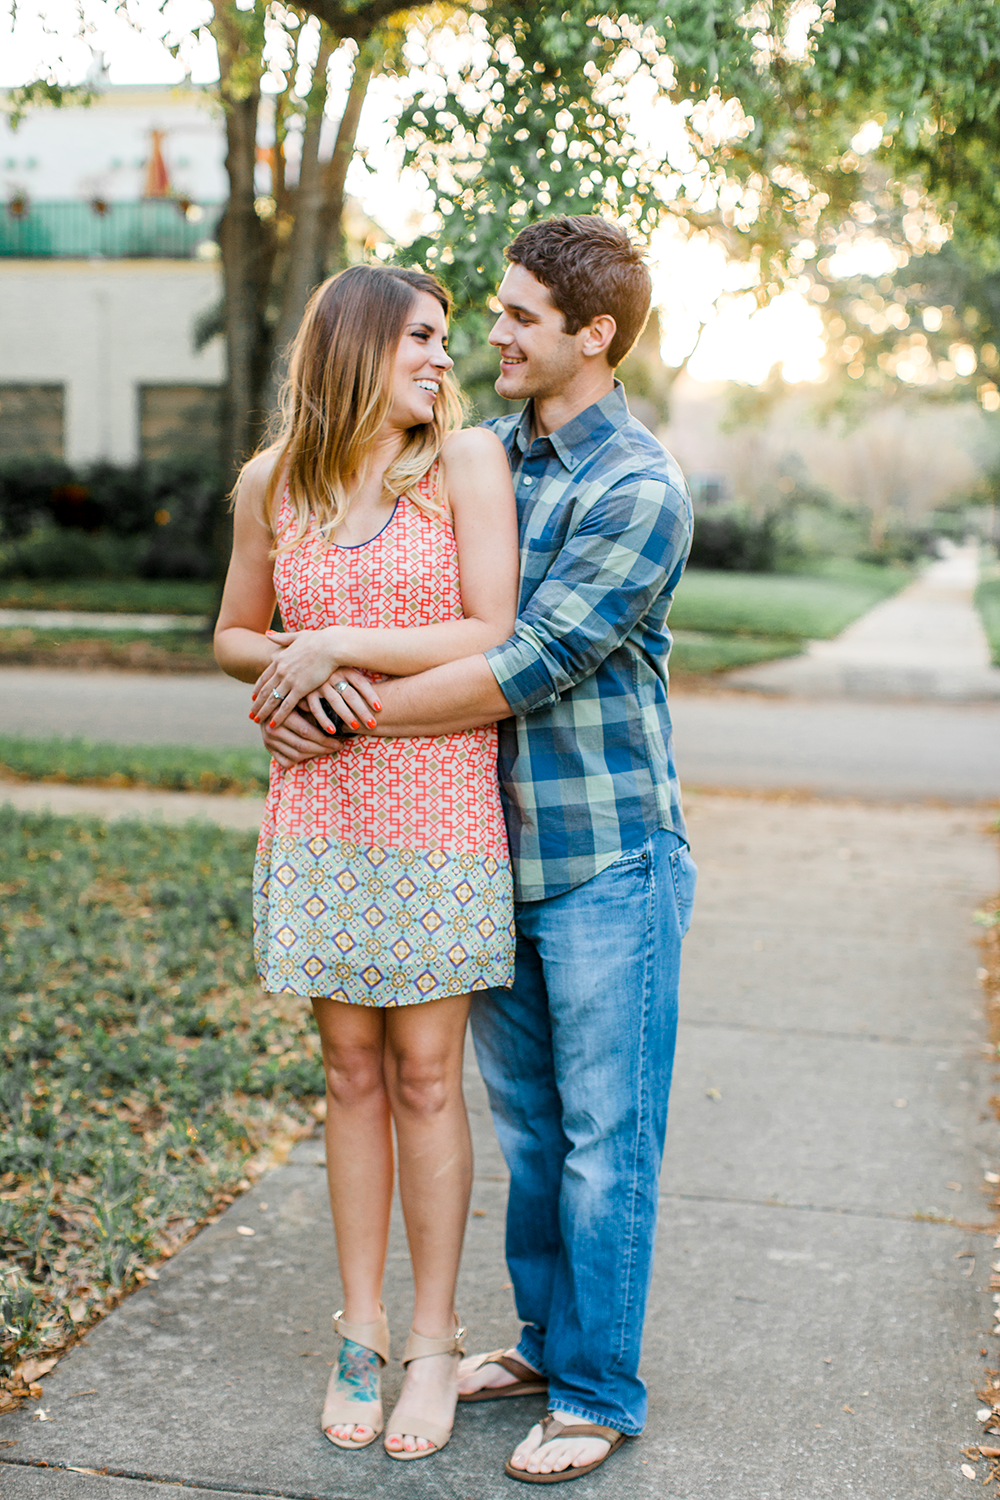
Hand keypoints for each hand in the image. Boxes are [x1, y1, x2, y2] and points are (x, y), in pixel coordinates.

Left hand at [252, 631, 380, 732]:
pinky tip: (272, 725)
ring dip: (263, 712)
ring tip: (257, 722)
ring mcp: (289, 680)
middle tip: (251, 714)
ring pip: (272, 700)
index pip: (264, 677)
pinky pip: (286, 706)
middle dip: (257, 704)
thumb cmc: (319, 639)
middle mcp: (281, 670)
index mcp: (280, 659)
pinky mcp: (300, 688)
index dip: (258, 688)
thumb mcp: (297, 636)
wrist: (331, 645)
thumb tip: (267, 633)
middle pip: (264, 691)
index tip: (253, 697)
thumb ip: (282, 637)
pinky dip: (278, 717)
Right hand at [261, 707, 345, 768]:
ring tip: (329, 749)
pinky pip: (287, 762)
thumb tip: (329, 709)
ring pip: (296, 755)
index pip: (306, 731)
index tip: (340, 740)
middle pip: (302, 745)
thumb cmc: (292, 699)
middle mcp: (271, 730)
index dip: (325, 738)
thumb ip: (311, 704)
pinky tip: (313, 753)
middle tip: (339, 746)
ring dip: (315, 754)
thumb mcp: (300, 697)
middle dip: (324, 748)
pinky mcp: (268, 750)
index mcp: (279, 715)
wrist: (269, 704)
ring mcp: (268, 741)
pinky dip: (301, 760)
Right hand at [304, 668, 382, 735]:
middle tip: (373, 724)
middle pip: (351, 695)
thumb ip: (356, 679)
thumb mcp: (343, 667)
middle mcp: (333, 675)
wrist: (304, 660)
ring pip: (336, 702)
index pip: (361, 683)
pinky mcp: (307, 691)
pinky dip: (324, 720)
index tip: (379, 708)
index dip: (371, 695)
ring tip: (356, 727)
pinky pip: (316, 707)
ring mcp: (320, 683)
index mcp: (345, 669)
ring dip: (346, 716)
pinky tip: (333, 730)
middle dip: (362, 711)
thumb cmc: (329, 668)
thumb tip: (374, 696)